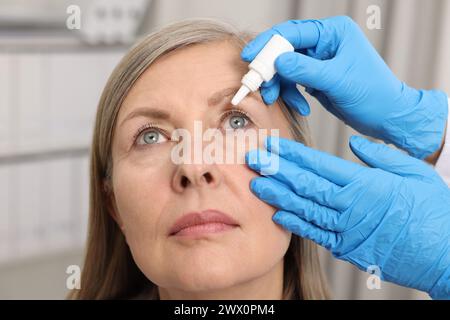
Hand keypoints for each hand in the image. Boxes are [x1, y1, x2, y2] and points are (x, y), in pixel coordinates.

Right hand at [242, 16, 447, 158]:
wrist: (386, 117)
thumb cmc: (373, 94)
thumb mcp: (338, 80)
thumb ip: (306, 70)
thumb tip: (278, 62)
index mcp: (333, 33)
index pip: (293, 33)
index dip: (268, 44)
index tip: (250, 57)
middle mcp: (324, 43)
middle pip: (284, 50)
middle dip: (271, 70)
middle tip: (261, 86)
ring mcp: (319, 61)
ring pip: (285, 68)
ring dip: (279, 86)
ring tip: (276, 101)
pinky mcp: (315, 77)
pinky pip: (293, 82)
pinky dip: (291, 95)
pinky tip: (301, 108)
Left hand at [245, 136, 449, 298]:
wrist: (444, 255)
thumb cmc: (434, 212)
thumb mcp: (414, 173)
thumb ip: (381, 157)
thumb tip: (355, 143)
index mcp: (364, 184)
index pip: (318, 165)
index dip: (292, 155)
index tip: (273, 145)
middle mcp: (349, 206)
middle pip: (304, 185)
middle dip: (276, 171)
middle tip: (253, 159)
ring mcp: (345, 229)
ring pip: (304, 209)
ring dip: (278, 196)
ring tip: (256, 184)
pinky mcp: (346, 248)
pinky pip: (315, 234)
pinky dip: (295, 225)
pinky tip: (278, 215)